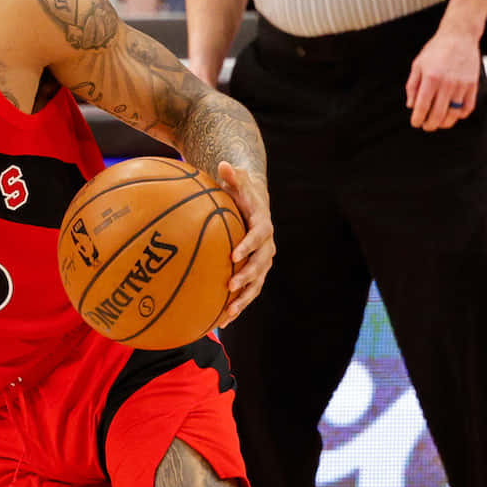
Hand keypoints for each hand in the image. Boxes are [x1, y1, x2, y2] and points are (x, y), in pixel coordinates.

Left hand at [214, 161, 273, 328]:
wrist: (254, 206)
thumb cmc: (241, 192)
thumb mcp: (238, 181)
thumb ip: (232, 175)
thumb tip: (224, 164)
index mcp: (262, 225)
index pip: (260, 236)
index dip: (249, 245)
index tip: (234, 254)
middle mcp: (267, 247)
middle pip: (261, 264)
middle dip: (247, 276)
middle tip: (230, 285)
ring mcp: (262, 262)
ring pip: (256, 284)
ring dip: (243, 299)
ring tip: (227, 314)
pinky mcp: (254, 274)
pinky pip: (247, 292)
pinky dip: (236, 306)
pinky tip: (220, 322)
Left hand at [405, 25, 480, 131]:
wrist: (459, 36)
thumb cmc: (437, 49)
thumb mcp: (418, 64)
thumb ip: (412, 86)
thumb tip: (411, 105)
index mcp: (431, 78)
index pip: (422, 106)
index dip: (418, 118)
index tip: (416, 123)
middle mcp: (447, 83)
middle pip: (438, 114)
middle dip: (430, 124)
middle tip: (426, 126)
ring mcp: (462, 85)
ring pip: (454, 113)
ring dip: (445, 122)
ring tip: (439, 122)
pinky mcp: (473, 84)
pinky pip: (468, 106)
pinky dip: (461, 114)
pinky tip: (455, 114)